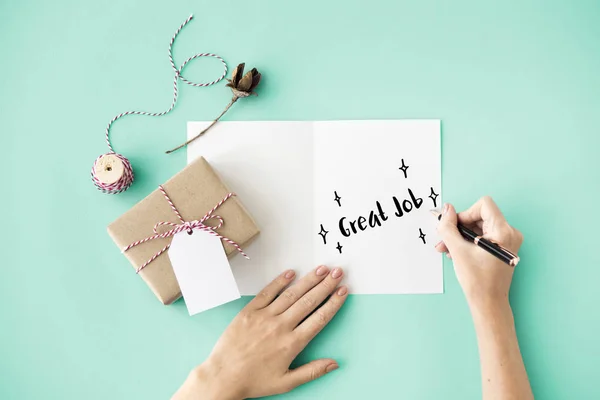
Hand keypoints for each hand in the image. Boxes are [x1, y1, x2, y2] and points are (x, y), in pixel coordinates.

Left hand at [172, 266, 347, 399]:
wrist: (223, 376)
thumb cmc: (253, 381)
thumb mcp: (286, 382)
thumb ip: (312, 371)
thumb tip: (334, 363)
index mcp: (292, 344)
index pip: (319, 318)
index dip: (333, 303)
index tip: (343, 291)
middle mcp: (281, 327)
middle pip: (309, 301)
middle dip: (326, 285)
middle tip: (338, 272)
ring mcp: (265, 317)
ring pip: (291, 294)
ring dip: (308, 280)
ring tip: (321, 269)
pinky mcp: (249, 311)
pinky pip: (267, 293)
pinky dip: (279, 282)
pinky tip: (291, 273)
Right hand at [435, 197, 522, 309]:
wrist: (488, 303)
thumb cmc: (477, 280)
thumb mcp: (458, 250)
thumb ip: (449, 227)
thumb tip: (446, 209)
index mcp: (503, 232)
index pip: (484, 205)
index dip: (466, 213)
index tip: (455, 227)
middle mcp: (510, 233)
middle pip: (480, 216)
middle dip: (460, 227)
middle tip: (445, 239)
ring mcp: (508, 241)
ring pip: (480, 227)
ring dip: (461, 235)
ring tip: (447, 249)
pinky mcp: (503, 248)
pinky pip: (483, 236)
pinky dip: (469, 241)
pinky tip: (456, 252)